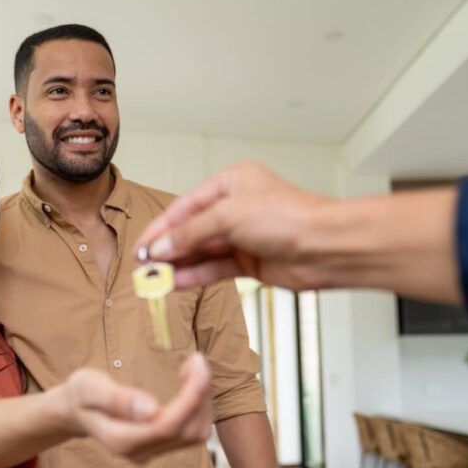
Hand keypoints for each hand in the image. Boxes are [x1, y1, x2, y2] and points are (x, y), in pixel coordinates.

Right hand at [59, 352, 211, 463]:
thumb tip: (151, 409)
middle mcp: (141, 452)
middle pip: (188, 431)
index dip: (190, 397)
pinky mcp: (162, 445)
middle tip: (196, 359)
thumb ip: (117, 399)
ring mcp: (153, 452)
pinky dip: (199, 406)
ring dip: (203, 400)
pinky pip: (193, 430)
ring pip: (196, 433)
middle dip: (200, 394)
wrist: (77, 410)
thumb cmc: (82, 394)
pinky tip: (191, 383)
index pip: (167, 426)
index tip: (196, 364)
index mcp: (122, 440)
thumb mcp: (90, 388)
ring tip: (194, 368)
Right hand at [134, 161, 327, 290]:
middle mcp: (236, 209)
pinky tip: (175, 284)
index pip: (184, 207)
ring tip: (153, 280)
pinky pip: (214, 269)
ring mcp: (242, 237)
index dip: (160, 229)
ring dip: (177, 265)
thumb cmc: (290, 218)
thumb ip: (191, 233)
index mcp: (231, 184)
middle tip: (143, 267)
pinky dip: (195, 276)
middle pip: (190, 230)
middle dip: (166, 249)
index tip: (141, 248)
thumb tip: (160, 248)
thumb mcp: (229, 216)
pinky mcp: (250, 262)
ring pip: (201, 252)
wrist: (326, 248)